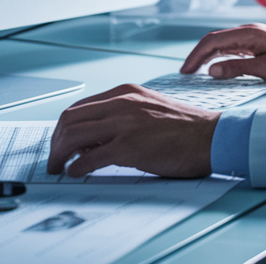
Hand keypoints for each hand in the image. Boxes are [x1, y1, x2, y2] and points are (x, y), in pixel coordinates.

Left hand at [47, 84, 217, 177]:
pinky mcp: (129, 146)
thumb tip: (93, 140)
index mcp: (126, 92)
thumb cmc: (185, 128)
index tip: (61, 142)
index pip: (79, 107)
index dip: (64, 128)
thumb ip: (121, 117)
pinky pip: (89, 158)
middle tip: (54, 158)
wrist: (211, 136)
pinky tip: (75, 173)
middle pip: (70, 119)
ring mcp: (125, 124)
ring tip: (59, 167)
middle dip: (56, 142)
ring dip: (60, 155)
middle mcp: (122, 102)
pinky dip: (76, 167)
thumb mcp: (149, 110)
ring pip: (74, 136)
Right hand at [180, 23, 265, 84]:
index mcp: (250, 34)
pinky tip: (213, 68)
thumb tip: (211, 71)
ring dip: (206, 56)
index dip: (195, 56)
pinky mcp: (256, 43)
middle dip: (196, 56)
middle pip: (213, 40)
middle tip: (184, 75)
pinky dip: (217, 57)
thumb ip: (239, 69)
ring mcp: (252, 36)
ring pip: (221, 43)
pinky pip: (231, 47)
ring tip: (193, 73)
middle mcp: (248, 31)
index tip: (185, 72)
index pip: (213, 41)